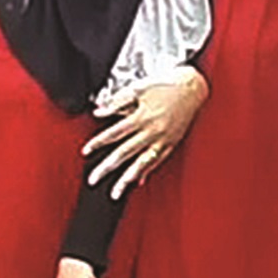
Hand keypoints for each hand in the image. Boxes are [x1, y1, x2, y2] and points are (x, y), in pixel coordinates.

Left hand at [85, 67, 205, 196]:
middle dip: (107, 167)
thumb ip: (117, 101)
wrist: (191, 88)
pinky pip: (157, 161)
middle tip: (93, 179)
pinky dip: (146, 172)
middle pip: (125, 153)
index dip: (98, 142)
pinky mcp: (171, 144)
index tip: (86, 151)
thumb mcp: (137, 89)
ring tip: (116, 191)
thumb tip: (98, 111)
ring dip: (127, 179)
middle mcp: (151, 131)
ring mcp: (162, 140)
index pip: (114, 133)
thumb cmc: (164, 86)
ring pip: (141, 163)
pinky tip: (138, 181)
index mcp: (141, 117)